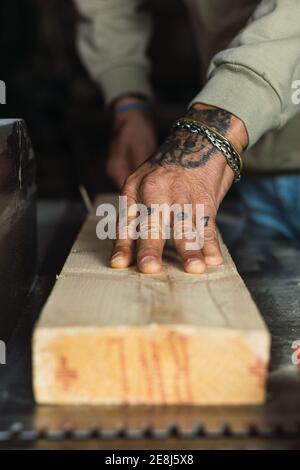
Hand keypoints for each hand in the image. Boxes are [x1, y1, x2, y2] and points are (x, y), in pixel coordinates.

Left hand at [110, 104, 247, 273]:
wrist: (200, 139)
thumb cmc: (168, 171)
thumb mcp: (144, 183)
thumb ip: (138, 213)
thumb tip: (130, 250)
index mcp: (136, 188)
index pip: (127, 221)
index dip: (123, 245)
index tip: (119, 264)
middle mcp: (156, 190)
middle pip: (152, 223)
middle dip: (151, 247)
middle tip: (149, 268)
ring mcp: (181, 193)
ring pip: (184, 224)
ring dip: (189, 249)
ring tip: (193, 269)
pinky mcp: (204, 197)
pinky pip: (207, 223)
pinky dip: (211, 242)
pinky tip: (213, 259)